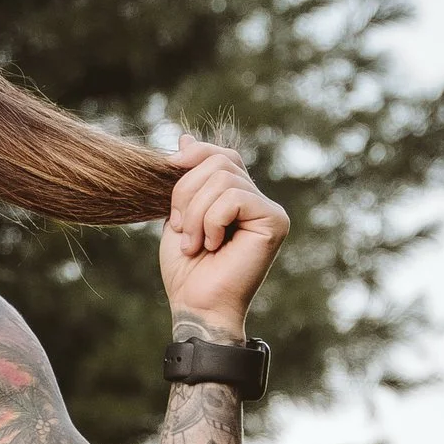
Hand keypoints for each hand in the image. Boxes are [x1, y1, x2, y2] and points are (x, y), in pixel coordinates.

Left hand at [157, 132, 287, 340]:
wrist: (196, 305)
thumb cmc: (187, 270)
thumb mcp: (179, 215)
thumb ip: (185, 180)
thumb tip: (185, 138)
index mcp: (236, 197)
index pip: (221, 155)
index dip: (194, 155)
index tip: (168, 168)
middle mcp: (257, 199)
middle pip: (220, 161)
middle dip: (187, 192)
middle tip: (180, 229)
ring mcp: (269, 209)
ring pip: (224, 179)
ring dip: (196, 213)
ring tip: (194, 244)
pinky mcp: (275, 220)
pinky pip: (234, 197)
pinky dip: (212, 220)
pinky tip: (212, 245)